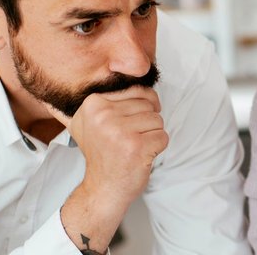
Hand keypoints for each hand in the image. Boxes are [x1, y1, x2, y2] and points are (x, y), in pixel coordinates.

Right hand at [45, 86, 167, 204]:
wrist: (102, 189)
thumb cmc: (104, 154)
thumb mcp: (94, 121)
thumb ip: (111, 98)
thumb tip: (138, 69)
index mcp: (93, 104)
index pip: (137, 91)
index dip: (142, 108)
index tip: (127, 126)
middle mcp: (103, 115)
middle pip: (148, 105)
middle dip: (145, 124)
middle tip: (127, 141)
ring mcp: (119, 131)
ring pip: (157, 120)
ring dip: (151, 136)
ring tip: (133, 148)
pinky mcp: (136, 147)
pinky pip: (163, 136)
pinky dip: (157, 148)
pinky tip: (140, 156)